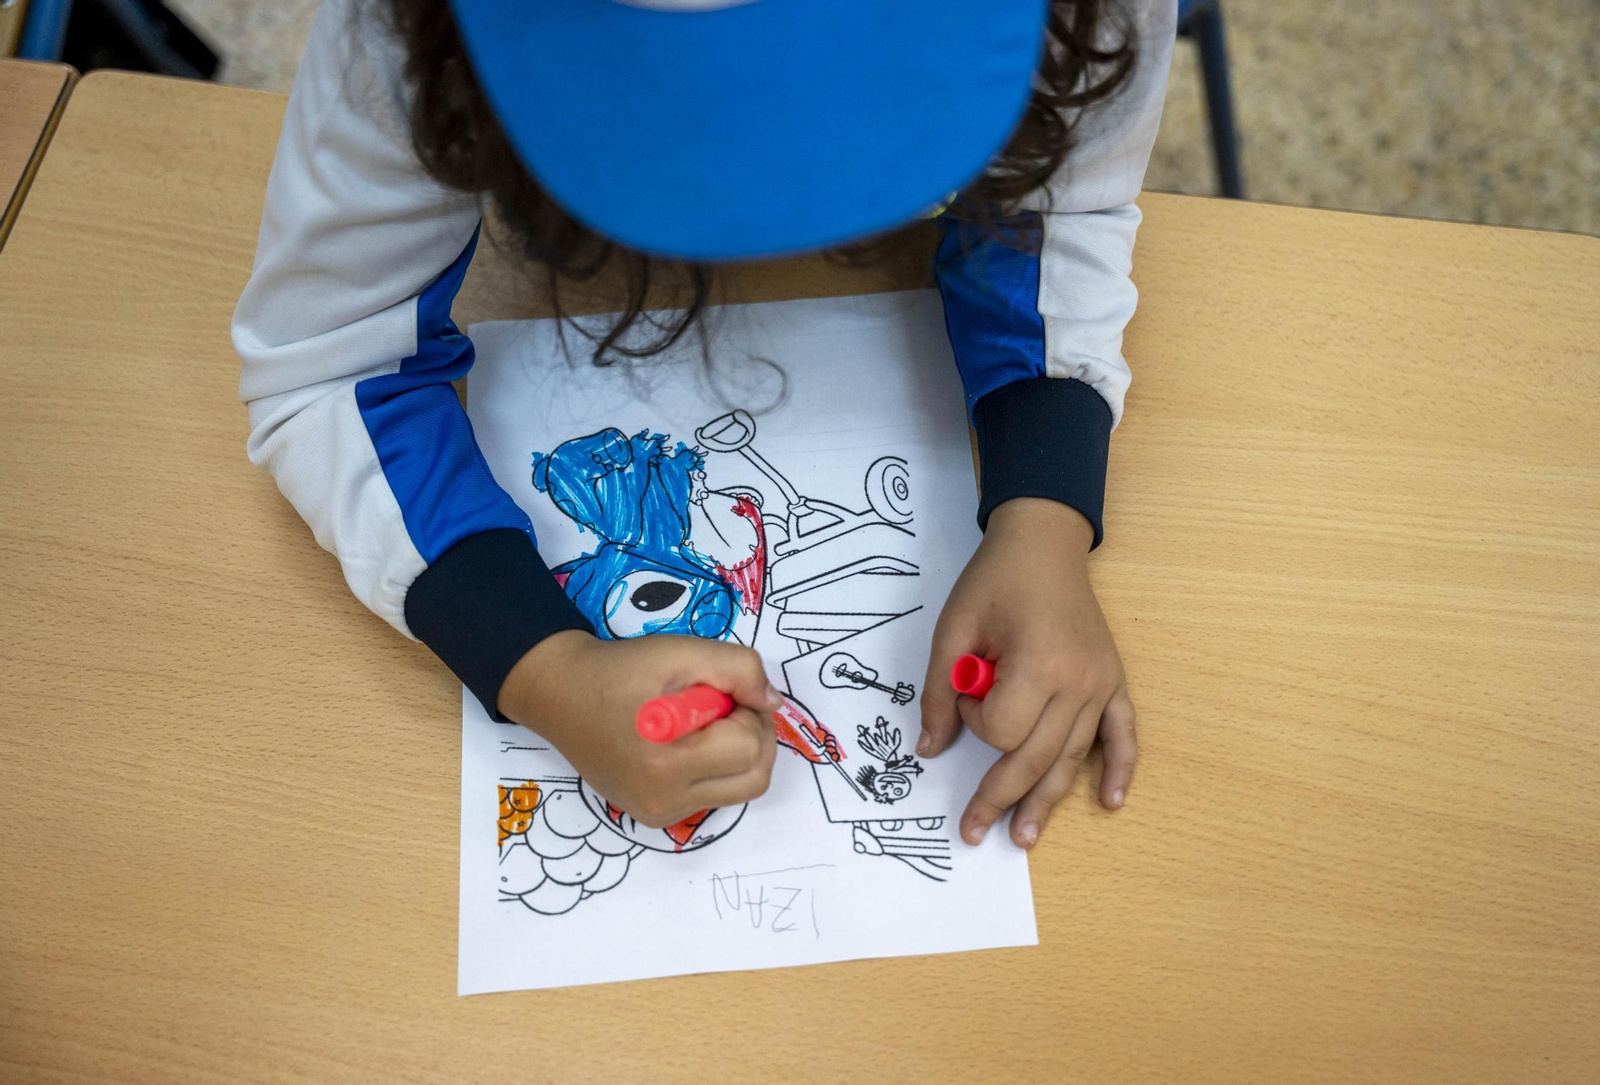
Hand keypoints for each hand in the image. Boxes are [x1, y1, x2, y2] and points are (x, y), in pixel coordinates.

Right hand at [499, 630, 783, 828]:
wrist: (560, 694)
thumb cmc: (618, 670)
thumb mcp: (680, 652)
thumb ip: (738, 669)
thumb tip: (773, 703)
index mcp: (664, 762)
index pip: (748, 746)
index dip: (747, 710)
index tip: (722, 689)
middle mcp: (662, 800)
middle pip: (755, 777)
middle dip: (753, 734)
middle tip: (725, 704)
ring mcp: (658, 814)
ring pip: (741, 790)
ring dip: (740, 753)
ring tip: (706, 722)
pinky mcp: (655, 816)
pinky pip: (714, 796)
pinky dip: (718, 768)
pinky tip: (690, 742)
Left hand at [919, 498, 1135, 849]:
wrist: (1044, 543)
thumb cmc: (995, 580)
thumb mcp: (954, 628)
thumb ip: (939, 691)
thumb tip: (929, 748)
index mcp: (1039, 664)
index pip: (1002, 728)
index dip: (973, 718)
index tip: (964, 688)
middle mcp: (1078, 682)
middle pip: (1037, 758)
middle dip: (1000, 797)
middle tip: (973, 832)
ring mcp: (1101, 684)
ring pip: (1072, 757)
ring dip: (1048, 801)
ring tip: (1024, 838)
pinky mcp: (1113, 681)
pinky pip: (1123, 734)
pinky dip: (1119, 769)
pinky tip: (1110, 802)